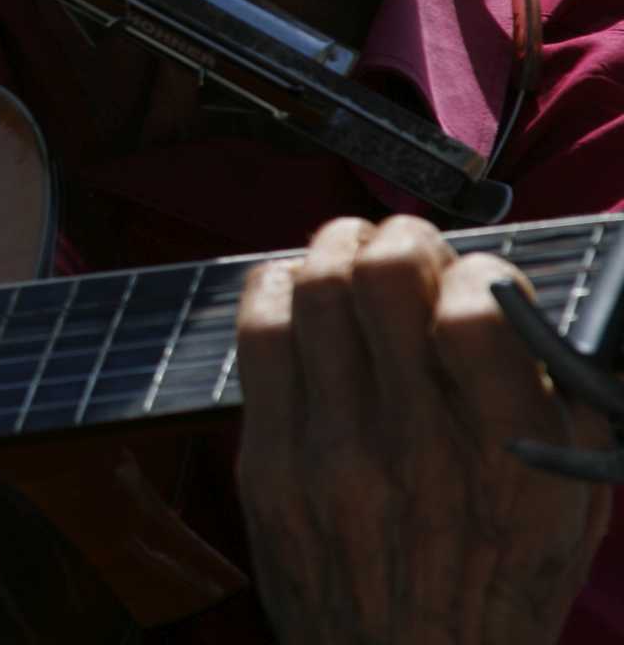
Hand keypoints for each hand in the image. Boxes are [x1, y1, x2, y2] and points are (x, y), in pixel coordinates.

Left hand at [234, 216, 612, 643]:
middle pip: (382, 277)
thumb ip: (556, 402)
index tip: (474, 278)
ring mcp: (330, 453)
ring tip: (350, 251)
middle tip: (405, 245)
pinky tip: (294, 288)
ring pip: (312, 291)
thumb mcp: (567, 506)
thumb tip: (513, 296)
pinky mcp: (268, 464)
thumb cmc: (495, 589)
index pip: (478, 307)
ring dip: (334, 249)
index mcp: (507, 458)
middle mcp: (415, 448)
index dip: (477, 267)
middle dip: (398, 237)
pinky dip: (276, 289)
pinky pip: (258, 337)